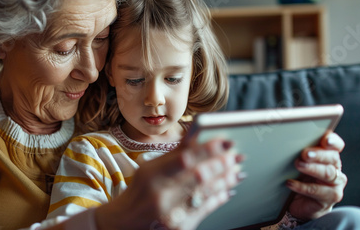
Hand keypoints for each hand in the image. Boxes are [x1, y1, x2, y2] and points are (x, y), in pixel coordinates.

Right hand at [95, 137, 243, 229]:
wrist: (122, 224)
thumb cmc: (138, 192)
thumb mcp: (148, 170)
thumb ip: (173, 155)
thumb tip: (198, 137)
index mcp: (150, 175)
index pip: (183, 157)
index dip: (208, 148)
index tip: (226, 140)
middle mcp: (159, 195)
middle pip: (197, 175)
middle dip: (221, 163)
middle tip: (236, 155)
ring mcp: (169, 214)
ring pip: (204, 193)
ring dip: (224, 179)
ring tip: (237, 170)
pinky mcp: (179, 228)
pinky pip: (204, 210)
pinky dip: (218, 198)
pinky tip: (228, 189)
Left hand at [287, 131, 346, 219]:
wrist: (302, 203)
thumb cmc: (300, 178)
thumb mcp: (299, 163)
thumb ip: (299, 153)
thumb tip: (285, 142)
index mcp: (329, 156)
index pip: (336, 146)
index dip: (333, 142)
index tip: (325, 139)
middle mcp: (335, 168)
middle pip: (332, 158)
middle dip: (318, 155)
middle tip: (305, 154)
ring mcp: (335, 184)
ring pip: (327, 174)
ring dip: (312, 169)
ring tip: (298, 165)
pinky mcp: (329, 198)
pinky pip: (317, 191)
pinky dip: (302, 187)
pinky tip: (290, 183)